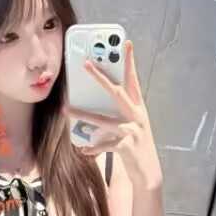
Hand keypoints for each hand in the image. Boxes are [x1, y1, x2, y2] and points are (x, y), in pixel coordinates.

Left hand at [64, 40, 161, 188]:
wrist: (148, 172)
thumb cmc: (136, 145)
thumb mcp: (131, 125)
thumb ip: (118, 112)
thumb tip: (94, 102)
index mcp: (139, 108)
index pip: (133, 80)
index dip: (130, 62)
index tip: (126, 43)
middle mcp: (137, 116)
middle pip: (117, 92)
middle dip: (101, 78)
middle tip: (87, 64)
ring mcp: (133, 131)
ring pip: (104, 120)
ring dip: (83, 115)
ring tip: (66, 110)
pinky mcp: (126, 147)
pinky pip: (104, 145)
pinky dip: (92, 147)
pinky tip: (83, 149)